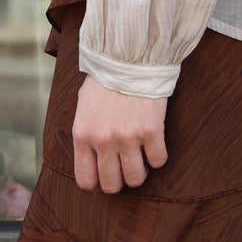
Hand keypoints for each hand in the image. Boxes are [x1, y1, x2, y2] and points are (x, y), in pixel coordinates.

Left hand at [72, 76, 167, 193]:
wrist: (129, 57)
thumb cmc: (106, 80)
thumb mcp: (83, 107)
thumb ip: (86, 133)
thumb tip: (90, 156)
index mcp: (83, 136)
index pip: (86, 180)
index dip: (97, 182)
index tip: (105, 176)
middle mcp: (103, 141)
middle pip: (112, 184)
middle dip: (120, 179)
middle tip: (125, 167)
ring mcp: (128, 138)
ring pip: (136, 178)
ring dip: (139, 171)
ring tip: (141, 157)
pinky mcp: (151, 130)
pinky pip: (158, 160)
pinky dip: (158, 156)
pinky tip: (154, 144)